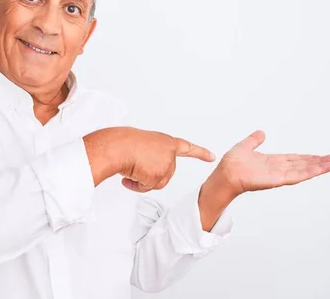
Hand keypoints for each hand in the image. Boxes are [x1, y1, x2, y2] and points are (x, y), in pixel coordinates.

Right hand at [83, 127, 215, 191]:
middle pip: (165, 174)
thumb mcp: (142, 144)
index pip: (186, 148)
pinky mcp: (159, 176)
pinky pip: (147, 188)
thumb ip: (152, 156)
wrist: (117, 147)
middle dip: (150, 175)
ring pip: (156, 182)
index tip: (212, 157)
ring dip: (141, 180)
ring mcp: (166, 165)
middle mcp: (169, 154)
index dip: (200, 153)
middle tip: (135, 165)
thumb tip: (145, 171)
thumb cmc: (123, 143)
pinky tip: (128, 176)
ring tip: (130, 168)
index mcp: (166, 142)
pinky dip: (136, 185)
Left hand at [212, 130, 329, 197]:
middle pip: (302, 165)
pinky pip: (296, 175)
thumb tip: (261, 133)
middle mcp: (277, 169)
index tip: (321, 157)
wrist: (226, 172)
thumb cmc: (232, 163)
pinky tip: (321, 169)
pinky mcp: (277, 180)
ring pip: (303, 171)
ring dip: (319, 168)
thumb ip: (254, 140)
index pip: (294, 159)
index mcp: (271, 162)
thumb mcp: (245, 146)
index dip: (308, 158)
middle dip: (318, 163)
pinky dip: (309, 172)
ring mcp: (278, 175)